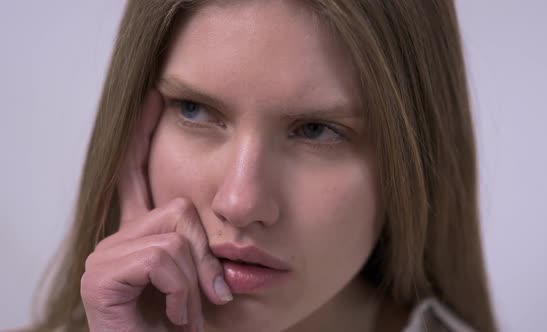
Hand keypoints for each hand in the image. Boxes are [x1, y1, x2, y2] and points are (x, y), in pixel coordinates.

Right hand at [80, 89, 232, 331]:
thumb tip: (234, 218)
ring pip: (175, 233)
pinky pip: (162, 256)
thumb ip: (209, 250)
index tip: (154, 97)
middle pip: (181, 206)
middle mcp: (120, 239)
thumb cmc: (195, 331)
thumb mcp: (210, 283)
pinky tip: (176, 316)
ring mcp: (106, 257)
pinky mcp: (100, 277)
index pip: (137, 175)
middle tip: (213, 296)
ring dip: (197, 280)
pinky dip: (182, 290)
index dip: (142, 135)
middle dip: (207, 255)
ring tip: (190, 312)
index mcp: (144, 237)